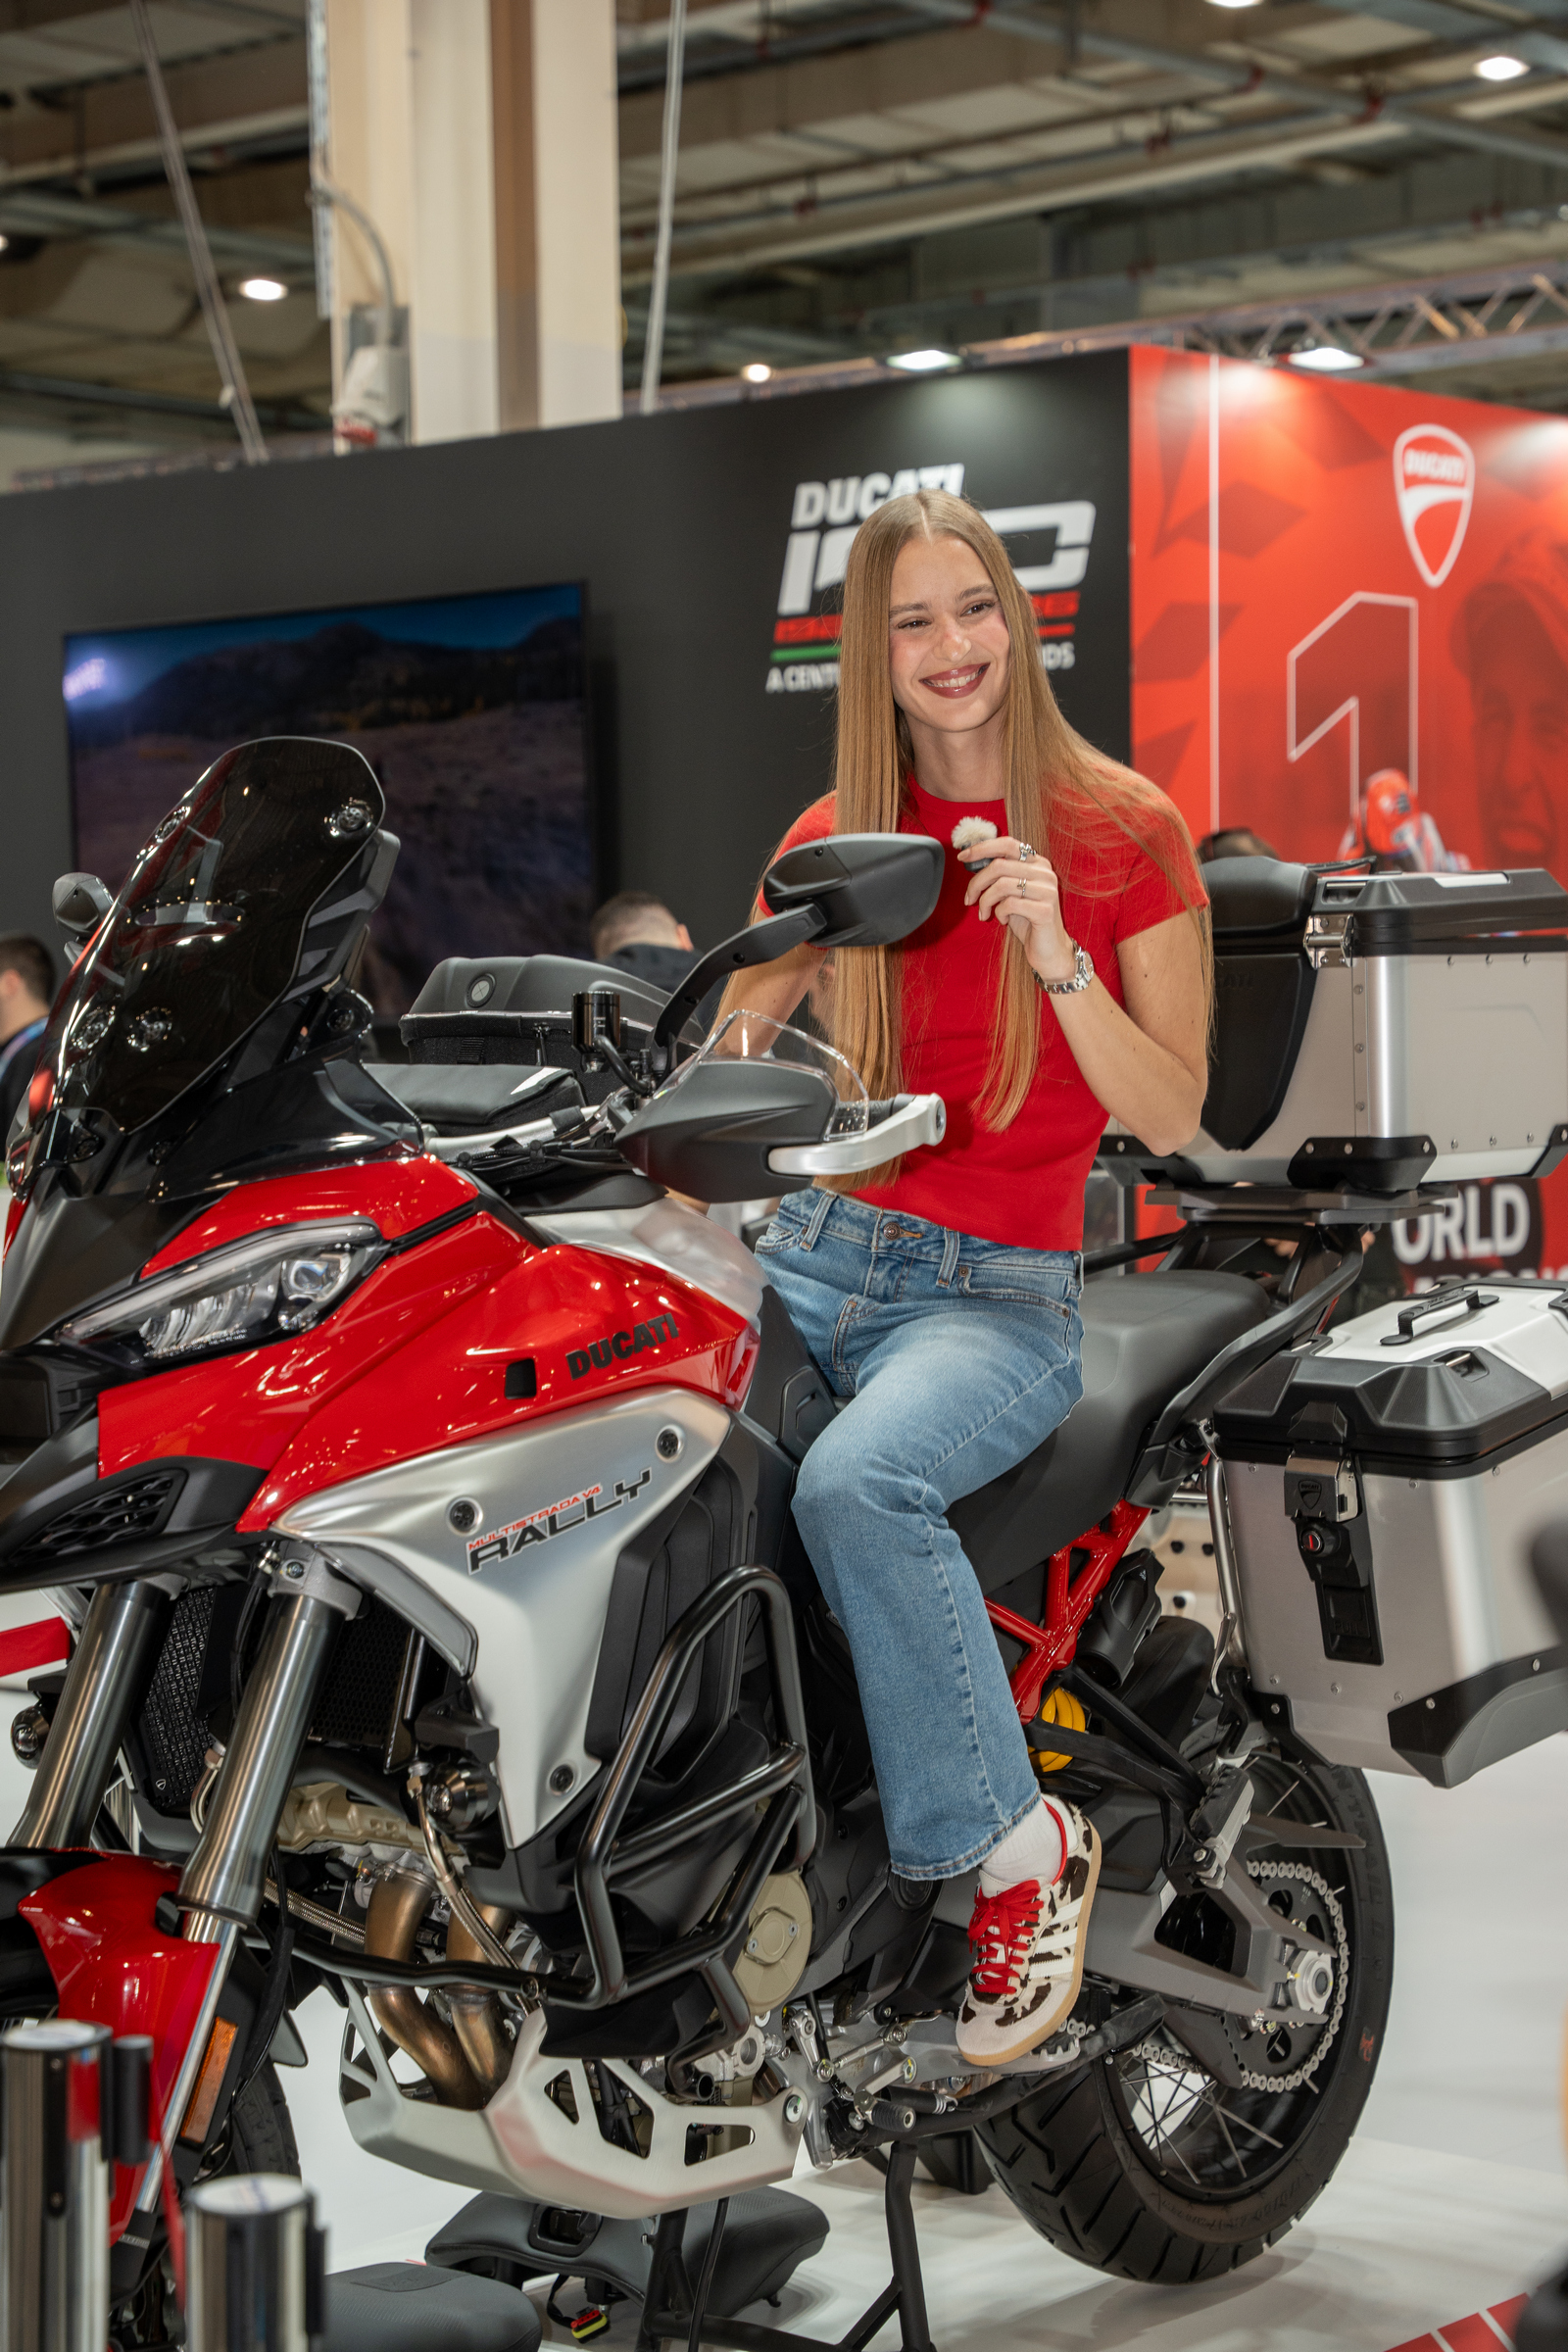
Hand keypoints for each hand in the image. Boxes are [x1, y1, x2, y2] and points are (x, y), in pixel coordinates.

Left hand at [958, 835, 1076, 985]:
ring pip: (1002, 885)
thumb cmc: (1027, 920)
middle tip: (969, 898)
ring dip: (986, 901)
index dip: (982, 848)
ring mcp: (1047, 891)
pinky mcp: (1045, 910)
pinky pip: (1010, 904)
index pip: (1007, 844)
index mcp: (1037, 863)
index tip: (962, 856)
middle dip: (977, 883)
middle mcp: (1045, 873)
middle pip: (999, 865)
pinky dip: (999, 913)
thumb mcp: (1011, 893)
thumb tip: (972, 860)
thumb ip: (999, 875)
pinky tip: (1003, 920)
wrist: (1049, 950)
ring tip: (984, 913)